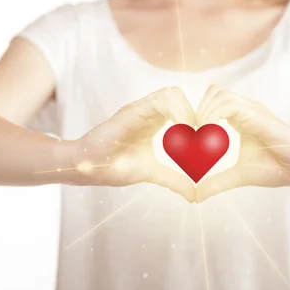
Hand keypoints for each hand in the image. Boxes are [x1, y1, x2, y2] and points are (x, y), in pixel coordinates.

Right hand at [69, 87, 196, 201]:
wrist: (86, 168)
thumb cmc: (113, 167)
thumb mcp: (152, 173)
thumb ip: (173, 180)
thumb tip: (194, 196)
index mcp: (154, 120)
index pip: (181, 105)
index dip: (196, 117)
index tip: (203, 139)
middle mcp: (148, 111)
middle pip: (179, 95)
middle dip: (195, 111)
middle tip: (201, 134)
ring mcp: (139, 109)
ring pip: (172, 93)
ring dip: (187, 111)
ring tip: (191, 132)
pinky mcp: (131, 112)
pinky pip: (158, 101)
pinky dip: (176, 112)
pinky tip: (180, 130)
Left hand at [194, 85, 289, 201]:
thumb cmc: (278, 168)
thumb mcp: (239, 176)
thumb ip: (217, 183)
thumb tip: (195, 196)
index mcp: (241, 119)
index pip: (213, 101)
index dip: (199, 115)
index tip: (192, 138)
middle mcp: (246, 110)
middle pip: (214, 91)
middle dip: (198, 109)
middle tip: (193, 134)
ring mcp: (253, 110)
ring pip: (219, 93)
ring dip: (204, 112)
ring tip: (201, 134)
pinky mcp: (258, 115)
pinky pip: (229, 104)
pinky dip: (213, 115)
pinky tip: (210, 134)